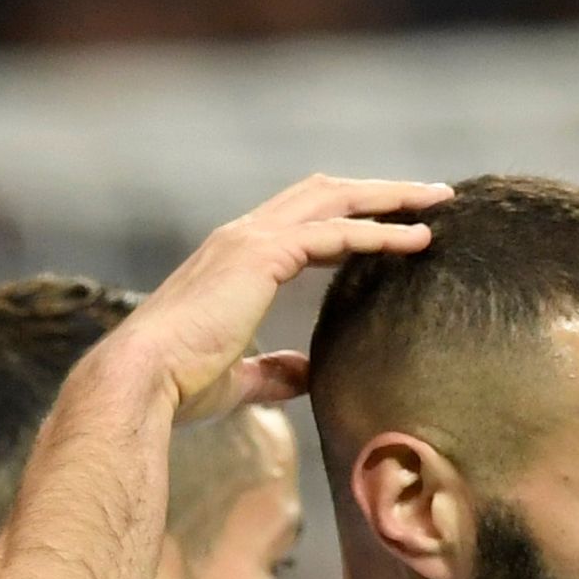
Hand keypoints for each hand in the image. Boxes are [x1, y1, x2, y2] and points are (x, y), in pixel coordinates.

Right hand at [100, 175, 453, 423]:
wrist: (141, 382)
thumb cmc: (176, 387)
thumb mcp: (236, 379)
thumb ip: (272, 372)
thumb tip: (305, 376)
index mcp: (233, 258)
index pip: (302, 219)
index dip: (349, 216)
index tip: (392, 224)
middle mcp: (242, 236)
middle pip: (325, 192)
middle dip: (379, 191)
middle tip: (430, 197)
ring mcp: (251, 240)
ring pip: (336, 199)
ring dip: (390, 199)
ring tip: (437, 205)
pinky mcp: (262, 255)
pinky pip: (335, 233)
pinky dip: (378, 232)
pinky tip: (415, 240)